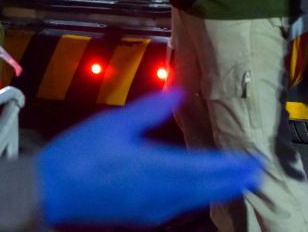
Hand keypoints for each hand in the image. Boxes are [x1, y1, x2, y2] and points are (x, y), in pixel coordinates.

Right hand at [37, 91, 261, 226]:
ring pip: (198, 200)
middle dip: (235, 180)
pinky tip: (198, 190)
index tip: (256, 157)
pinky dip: (199, 196)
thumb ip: (151, 109)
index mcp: (158, 168)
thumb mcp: (114, 123)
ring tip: (236, 180)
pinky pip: (182, 206)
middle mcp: (163, 193)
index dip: (235, 164)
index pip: (209, 168)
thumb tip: (180, 91)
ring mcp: (154, 209)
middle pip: (210, 189)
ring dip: (220, 189)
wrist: (51, 191)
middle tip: (256, 171)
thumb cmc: (81, 153)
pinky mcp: (143, 216)